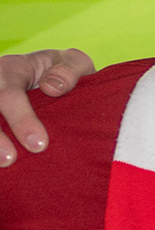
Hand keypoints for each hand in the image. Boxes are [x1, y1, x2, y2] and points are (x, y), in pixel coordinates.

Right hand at [0, 48, 95, 166]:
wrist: (51, 80)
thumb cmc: (62, 73)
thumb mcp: (72, 62)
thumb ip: (69, 70)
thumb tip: (52, 88)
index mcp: (12, 69)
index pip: (8, 93)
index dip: (21, 119)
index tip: (39, 144)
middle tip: (10, 160)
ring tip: (5, 164)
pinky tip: (2, 167)